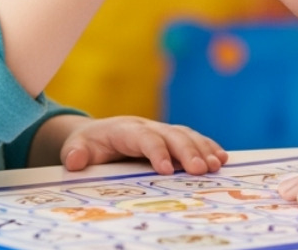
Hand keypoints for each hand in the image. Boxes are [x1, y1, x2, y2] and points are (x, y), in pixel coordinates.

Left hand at [58, 116, 229, 174]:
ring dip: (203, 149)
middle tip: (201, 170)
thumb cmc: (90, 144)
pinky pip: (194, 139)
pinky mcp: (172, 138)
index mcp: (126, 130)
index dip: (157, 151)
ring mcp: (163, 131)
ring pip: (186, 135)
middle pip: (172, 135)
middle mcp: (148, 127)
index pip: (144, 138)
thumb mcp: (78, 147)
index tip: (167, 169)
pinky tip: (222, 158)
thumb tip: (75, 160)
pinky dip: (208, 147)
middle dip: (188, 151)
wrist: (100, 134)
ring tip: (216, 165)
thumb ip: (76, 153)